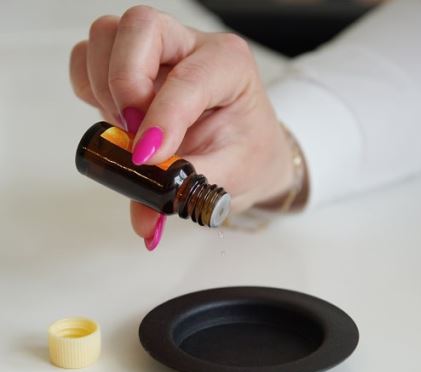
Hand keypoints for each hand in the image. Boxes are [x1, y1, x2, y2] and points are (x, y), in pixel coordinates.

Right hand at [70, 6, 294, 248]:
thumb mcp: (229, 178)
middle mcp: (192, 48)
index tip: (148, 158)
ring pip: (108, 36)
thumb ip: (185, 191)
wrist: (250, 152)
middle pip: (140, 28)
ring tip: (127, 131)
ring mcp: (160, 55)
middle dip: (126, 84)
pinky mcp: (135, 71)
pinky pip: (91, 58)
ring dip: (104, 87)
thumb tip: (144, 214)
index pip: (188, 79)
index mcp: (229, 66)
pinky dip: (90, 87)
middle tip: (135, 133)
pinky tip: (114, 121)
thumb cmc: (249, 156)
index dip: (162, 119)